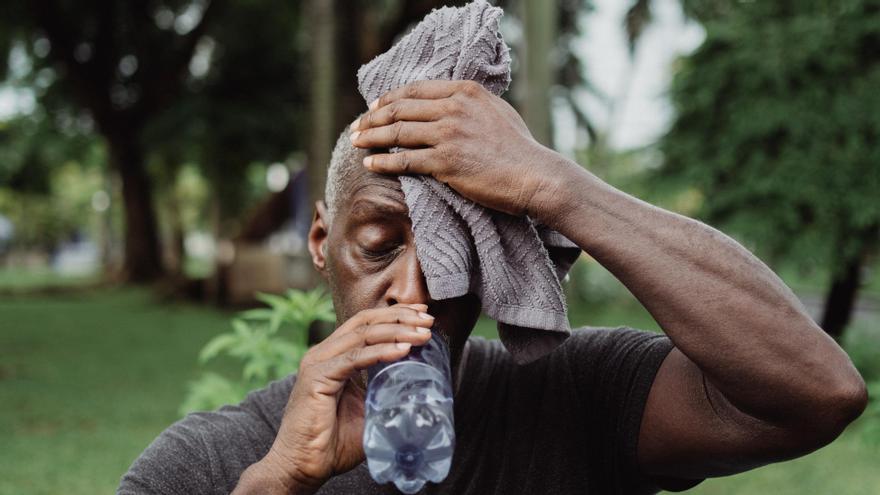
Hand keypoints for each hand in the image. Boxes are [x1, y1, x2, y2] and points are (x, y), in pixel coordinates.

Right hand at [258, 304, 433, 491]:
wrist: (303, 467)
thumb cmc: (332, 443)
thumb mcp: (368, 410)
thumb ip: (385, 392)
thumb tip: (419, 387)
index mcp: (334, 356)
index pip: (367, 323)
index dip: (395, 315)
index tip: (424, 316)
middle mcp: (324, 353)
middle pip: (366, 322)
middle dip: (400, 317)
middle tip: (428, 321)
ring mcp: (318, 363)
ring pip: (363, 335)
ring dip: (397, 331)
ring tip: (422, 334)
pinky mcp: (316, 378)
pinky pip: (354, 358)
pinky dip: (381, 352)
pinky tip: (402, 351)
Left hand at [349, 80, 574, 220]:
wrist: (534, 175)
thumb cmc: (520, 149)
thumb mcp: (496, 111)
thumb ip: (471, 104)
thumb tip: (450, 103)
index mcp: (465, 91)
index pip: (415, 90)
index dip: (389, 98)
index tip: (374, 107)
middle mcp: (454, 108)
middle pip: (401, 108)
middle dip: (372, 118)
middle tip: (356, 127)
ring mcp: (448, 134)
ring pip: (398, 132)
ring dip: (371, 137)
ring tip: (355, 142)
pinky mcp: (445, 162)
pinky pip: (404, 160)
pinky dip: (383, 161)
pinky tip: (370, 163)